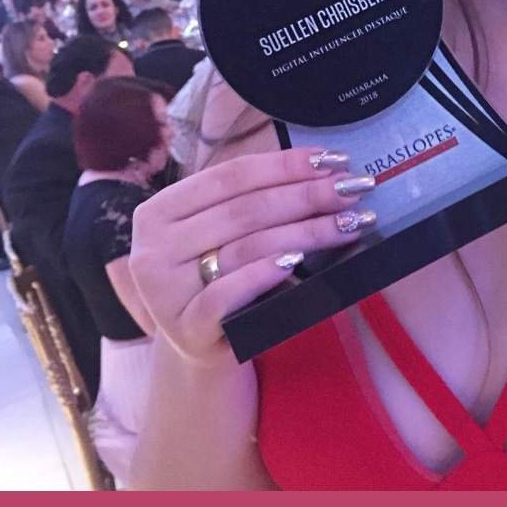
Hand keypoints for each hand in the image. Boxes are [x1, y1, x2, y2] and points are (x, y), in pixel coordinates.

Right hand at [130, 146, 374, 367]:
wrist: (200, 347)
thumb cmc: (219, 279)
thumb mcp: (220, 235)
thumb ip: (251, 200)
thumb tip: (322, 166)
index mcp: (158, 211)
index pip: (230, 176)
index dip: (286, 165)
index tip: (334, 159)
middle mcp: (153, 248)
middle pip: (244, 210)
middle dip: (306, 195)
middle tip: (353, 189)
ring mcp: (165, 291)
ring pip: (245, 247)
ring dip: (306, 232)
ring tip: (350, 223)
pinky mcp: (187, 329)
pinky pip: (228, 294)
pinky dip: (263, 274)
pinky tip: (296, 262)